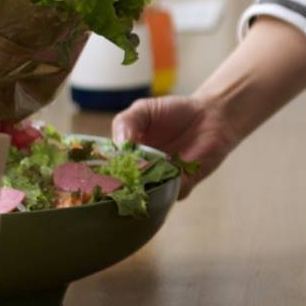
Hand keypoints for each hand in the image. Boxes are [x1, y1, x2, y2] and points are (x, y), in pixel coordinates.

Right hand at [113, 94, 243, 197]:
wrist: (211, 114)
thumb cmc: (174, 112)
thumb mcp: (144, 110)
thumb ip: (127, 123)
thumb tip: (119, 144)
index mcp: (126, 156)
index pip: (107, 170)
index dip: (100, 173)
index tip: (94, 172)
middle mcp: (141, 173)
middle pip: (124, 188)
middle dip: (119, 185)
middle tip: (117, 178)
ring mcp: (161, 181)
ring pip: (146, 195)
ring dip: (142, 189)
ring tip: (140, 177)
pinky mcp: (182, 185)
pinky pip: (171, 193)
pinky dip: (167, 187)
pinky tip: (165, 175)